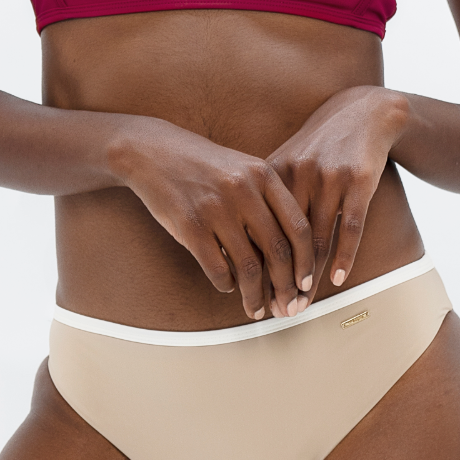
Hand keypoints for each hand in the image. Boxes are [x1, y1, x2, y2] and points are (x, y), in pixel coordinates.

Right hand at [114, 117, 315, 319]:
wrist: (153, 151)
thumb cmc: (202, 164)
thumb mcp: (242, 168)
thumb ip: (267, 200)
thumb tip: (290, 253)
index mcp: (263, 174)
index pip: (298, 226)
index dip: (307, 261)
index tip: (307, 283)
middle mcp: (244, 190)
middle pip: (278, 251)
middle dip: (287, 287)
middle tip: (288, 307)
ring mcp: (217, 208)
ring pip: (250, 267)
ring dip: (257, 296)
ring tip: (258, 309)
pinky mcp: (191, 226)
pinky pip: (218, 270)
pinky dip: (227, 285)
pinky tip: (228, 286)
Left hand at [266, 85, 408, 312]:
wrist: (362, 112)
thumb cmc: (320, 145)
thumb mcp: (287, 161)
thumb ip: (266, 196)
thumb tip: (240, 240)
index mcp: (273, 172)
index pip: (258, 227)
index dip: (254, 264)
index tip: (249, 294)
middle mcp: (298, 174)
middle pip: (284, 238)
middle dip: (280, 279)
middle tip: (277, 310)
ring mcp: (329, 177)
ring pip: (315, 237)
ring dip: (308, 276)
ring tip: (302, 304)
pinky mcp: (358, 181)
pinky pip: (350, 226)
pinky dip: (344, 256)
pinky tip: (336, 280)